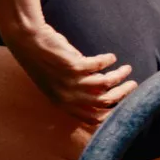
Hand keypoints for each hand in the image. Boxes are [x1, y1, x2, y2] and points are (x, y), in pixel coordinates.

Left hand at [6, 25, 134, 126]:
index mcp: (62, 103)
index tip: (124, 104)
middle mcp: (66, 96)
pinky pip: (99, 65)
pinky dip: (108, 60)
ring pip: (106, 84)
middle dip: (123, 94)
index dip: (112, 114)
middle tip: (133, 84)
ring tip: (127, 68)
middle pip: (105, 102)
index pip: (92, 118)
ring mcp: (69, 81)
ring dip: (120, 75)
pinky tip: (111, 57)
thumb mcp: (58, 81)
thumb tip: (102, 88)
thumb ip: (78, 89)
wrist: (26, 40)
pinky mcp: (72, 65)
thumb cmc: (43, 59)